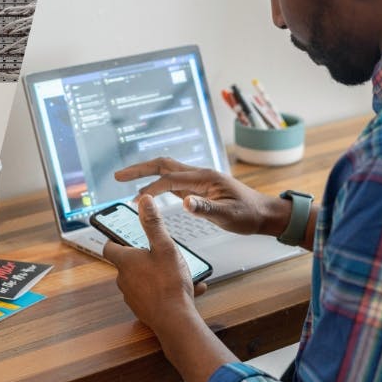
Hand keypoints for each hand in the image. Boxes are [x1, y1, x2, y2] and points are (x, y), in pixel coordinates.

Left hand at [102, 196, 205, 330]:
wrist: (175, 321)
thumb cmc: (169, 284)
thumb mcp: (164, 247)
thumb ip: (154, 224)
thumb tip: (144, 201)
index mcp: (125, 261)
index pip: (109, 247)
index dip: (115, 239)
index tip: (123, 235)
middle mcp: (124, 279)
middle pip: (128, 263)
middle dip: (144, 257)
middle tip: (162, 253)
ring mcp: (132, 296)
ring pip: (143, 279)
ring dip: (159, 274)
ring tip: (182, 273)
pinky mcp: (143, 309)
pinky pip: (154, 295)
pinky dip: (167, 290)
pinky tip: (189, 290)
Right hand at [114, 157, 287, 237]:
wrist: (264, 214)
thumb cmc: (249, 215)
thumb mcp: (229, 216)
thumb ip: (206, 209)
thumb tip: (184, 203)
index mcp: (204, 178)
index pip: (170, 179)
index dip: (150, 186)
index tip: (134, 196)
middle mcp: (199, 175)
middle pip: (163, 165)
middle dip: (139, 169)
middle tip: (118, 176)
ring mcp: (198, 181)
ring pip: (167, 171)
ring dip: (146, 174)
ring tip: (126, 182)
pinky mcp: (198, 189)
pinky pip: (173, 182)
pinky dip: (157, 184)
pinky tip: (149, 192)